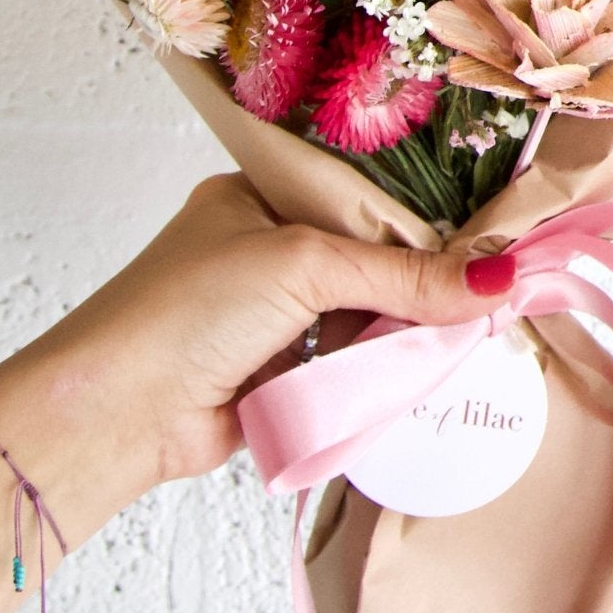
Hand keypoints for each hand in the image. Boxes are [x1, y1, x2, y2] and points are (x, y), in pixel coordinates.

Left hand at [0, 175, 513, 545]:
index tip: (494, 233)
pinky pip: (353, 364)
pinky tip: (432, 366)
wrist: (112, 416)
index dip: (429, 215)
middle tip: (500, 287)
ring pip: (368, 312)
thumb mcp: (303, 265)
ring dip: (408, 326)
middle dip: (428, 276)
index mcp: (265, 195)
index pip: (368, 195)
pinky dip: (384, 370)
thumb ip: (402, 273)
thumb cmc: (187, 311)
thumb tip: (499, 282)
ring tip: (478, 327)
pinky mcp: (281, 375)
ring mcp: (275, 315)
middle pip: (376, 256)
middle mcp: (271, 248)